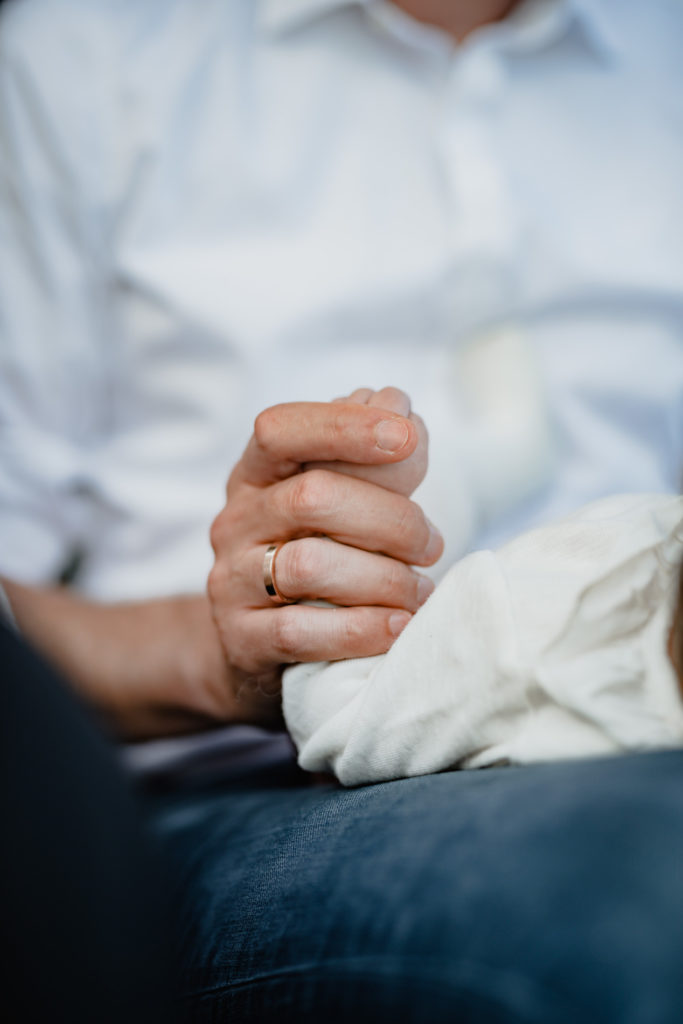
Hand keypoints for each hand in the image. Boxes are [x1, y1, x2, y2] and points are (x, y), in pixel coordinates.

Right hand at [208, 391, 442, 715]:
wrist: (266, 645)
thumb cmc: (322, 556)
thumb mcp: (345, 500)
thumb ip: (373, 455)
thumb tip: (395, 402)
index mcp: (256, 474)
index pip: (280, 428)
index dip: (344, 426)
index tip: (407, 436)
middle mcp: (234, 521)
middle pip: (311, 497)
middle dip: (391, 519)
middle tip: (431, 544)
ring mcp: (231, 581)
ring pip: (308, 566)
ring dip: (385, 578)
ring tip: (419, 591)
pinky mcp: (240, 639)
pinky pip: (301, 631)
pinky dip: (363, 628)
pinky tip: (399, 625)